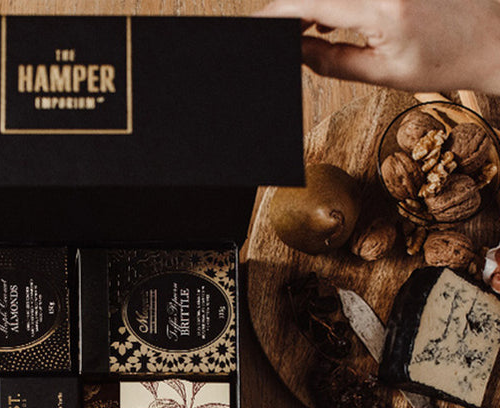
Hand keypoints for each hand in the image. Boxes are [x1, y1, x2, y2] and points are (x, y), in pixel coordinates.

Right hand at [255, 0, 499, 94]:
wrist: (492, 39)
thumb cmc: (444, 61)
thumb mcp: (382, 72)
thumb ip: (332, 60)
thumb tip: (296, 50)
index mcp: (381, 8)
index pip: (313, 3)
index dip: (279, 13)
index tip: (258, 24)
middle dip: (295, 8)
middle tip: (283, 33)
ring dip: (316, 4)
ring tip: (310, 29)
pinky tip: (333, 15)